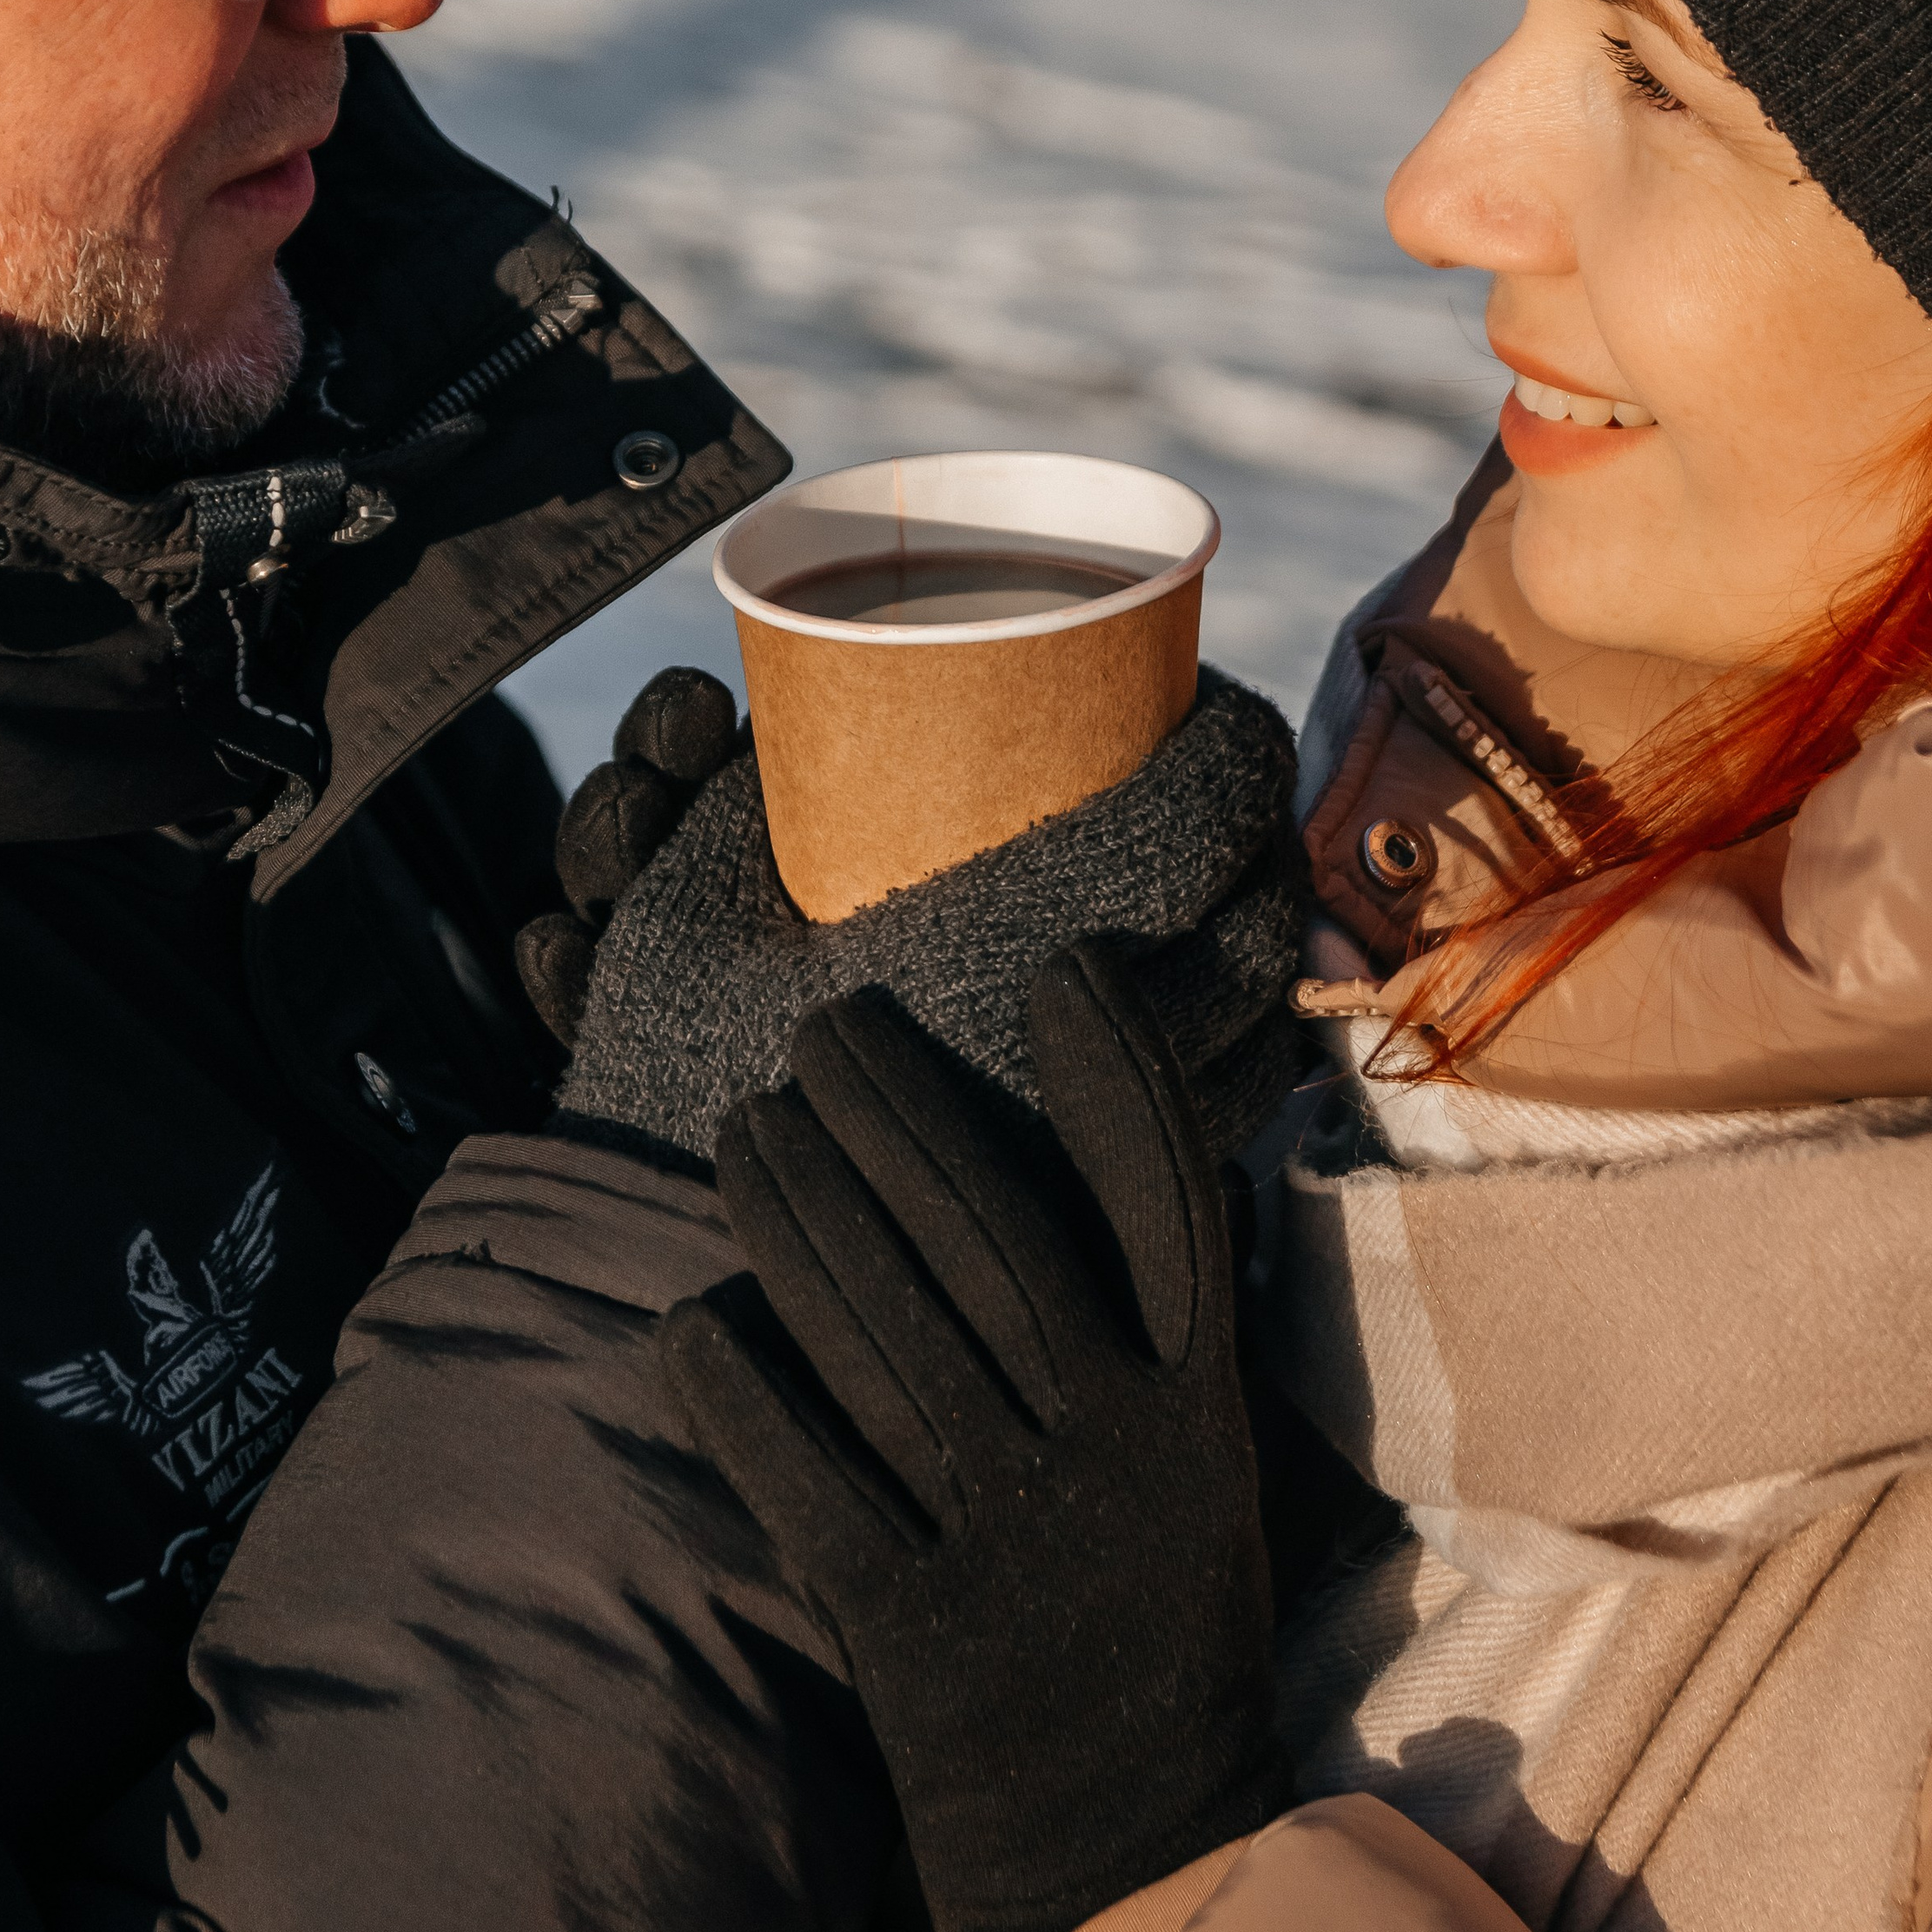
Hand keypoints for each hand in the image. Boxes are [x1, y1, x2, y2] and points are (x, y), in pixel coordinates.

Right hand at [554, 663, 1306, 1164]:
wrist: (668, 1237)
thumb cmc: (674, 1047)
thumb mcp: (698, 888)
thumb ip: (753, 787)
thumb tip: (784, 694)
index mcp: (1019, 923)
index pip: (1205, 798)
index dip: (1228, 732)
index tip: (1200, 698)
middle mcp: (1095, 1026)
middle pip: (1259, 902)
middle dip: (1255, 828)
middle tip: (1215, 786)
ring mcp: (1115, 1126)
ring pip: (1263, 1009)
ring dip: (1258, 931)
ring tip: (1224, 885)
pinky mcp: (1112, 1202)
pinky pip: (1233, 1104)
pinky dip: (1240, 1041)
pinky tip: (1205, 1009)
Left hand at [659, 953, 1288, 1931]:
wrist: (1130, 1844)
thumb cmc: (1151, 1610)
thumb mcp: (1202, 1455)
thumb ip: (1160, 1316)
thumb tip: (1122, 1125)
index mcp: (1192, 1402)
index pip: (1166, 1201)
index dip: (1115, 1074)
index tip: (1054, 967)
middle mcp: (1106, 1448)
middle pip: (982, 1234)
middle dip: (889, 1110)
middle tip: (818, 1029)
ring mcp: (1004, 1537)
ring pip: (876, 1327)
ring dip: (792, 1211)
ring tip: (743, 1131)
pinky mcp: (905, 1627)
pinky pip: (800, 1471)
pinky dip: (737, 1386)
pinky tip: (690, 1318)